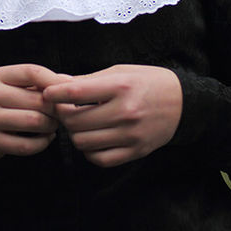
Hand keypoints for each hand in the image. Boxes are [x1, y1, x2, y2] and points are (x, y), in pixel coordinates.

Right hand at [0, 64, 68, 161]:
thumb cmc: (6, 104)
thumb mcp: (17, 87)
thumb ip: (41, 83)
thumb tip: (70, 83)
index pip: (32, 72)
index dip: (55, 82)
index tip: (71, 92)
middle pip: (38, 100)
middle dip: (57, 109)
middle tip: (63, 115)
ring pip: (35, 122)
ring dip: (51, 126)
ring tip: (53, 125)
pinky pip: (27, 145)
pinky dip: (43, 143)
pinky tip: (45, 138)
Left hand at [43, 65, 181, 167]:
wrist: (182, 103)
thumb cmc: (148, 82)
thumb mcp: (120, 71)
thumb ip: (88, 80)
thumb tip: (57, 83)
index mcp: (120, 87)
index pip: (76, 93)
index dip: (55, 94)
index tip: (48, 94)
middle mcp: (125, 112)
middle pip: (75, 121)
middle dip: (63, 115)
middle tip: (63, 110)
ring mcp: (130, 135)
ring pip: (83, 142)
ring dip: (74, 134)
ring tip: (80, 124)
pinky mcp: (135, 151)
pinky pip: (100, 159)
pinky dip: (90, 151)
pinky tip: (93, 138)